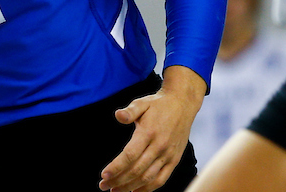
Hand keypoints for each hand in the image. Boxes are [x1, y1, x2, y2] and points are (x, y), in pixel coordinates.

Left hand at [100, 67, 205, 191]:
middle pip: (137, 170)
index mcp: (149, 133)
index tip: (104, 175)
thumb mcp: (142, 103)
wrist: (182, 104)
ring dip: (130, 187)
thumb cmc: (158, 104)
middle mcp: (159, 146)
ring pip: (148, 178)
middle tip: (103, 186)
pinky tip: (135, 191)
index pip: (130, 155)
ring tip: (115, 191)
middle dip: (118, 180)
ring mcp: (168, 155)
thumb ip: (130, 111)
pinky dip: (148, 188)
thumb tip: (118, 115)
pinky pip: (161, 179)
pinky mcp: (174, 160)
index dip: (116, 167)